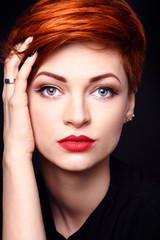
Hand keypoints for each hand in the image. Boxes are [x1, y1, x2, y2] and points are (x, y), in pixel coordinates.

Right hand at [2, 37, 37, 157]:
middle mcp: (8, 94)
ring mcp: (11, 97)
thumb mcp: (26, 117)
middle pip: (9, 66)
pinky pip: (21, 78)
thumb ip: (29, 106)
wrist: (17, 149)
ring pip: (12, 68)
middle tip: (28, 39)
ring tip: (29, 40)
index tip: (28, 48)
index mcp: (11, 97)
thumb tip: (40, 100)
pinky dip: (26, 66)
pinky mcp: (17, 102)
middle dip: (17, 51)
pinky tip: (34, 56)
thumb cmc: (24, 136)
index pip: (12, 72)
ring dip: (21, 54)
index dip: (18, 59)